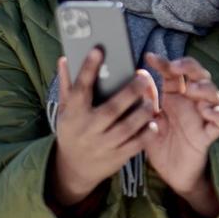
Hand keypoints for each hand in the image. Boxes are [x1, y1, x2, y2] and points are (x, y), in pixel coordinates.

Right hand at [50, 49, 157, 205]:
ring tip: (152, 99)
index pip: (79, 89)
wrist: (74, 168)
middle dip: (129, 92)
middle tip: (143, 76)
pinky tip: (154, 122)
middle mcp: (87, 129)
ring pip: (127, 127)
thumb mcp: (65, 110)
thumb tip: (64, 58)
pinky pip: (135, 145)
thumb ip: (67, 85)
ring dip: (142, 112)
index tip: (99, 49)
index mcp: (73, 114)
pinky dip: (146, 134)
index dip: (88, 69)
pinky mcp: (116, 157)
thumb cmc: (73, 130)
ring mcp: (102, 145)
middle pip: (111, 109)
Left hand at [142, 53, 218, 217]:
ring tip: (191, 90)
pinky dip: (217, 112)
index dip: (166, 62)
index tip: (150, 57)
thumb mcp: (148, 121)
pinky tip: (207, 111)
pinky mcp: (209, 134)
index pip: (175, 73)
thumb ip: (147, 101)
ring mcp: (202, 117)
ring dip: (205, 88)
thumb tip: (139, 76)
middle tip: (175, 67)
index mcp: (176, 97)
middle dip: (190, 67)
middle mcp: (191, 103)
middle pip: (199, 76)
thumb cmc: (161, 145)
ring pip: (214, 94)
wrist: (171, 174)